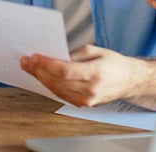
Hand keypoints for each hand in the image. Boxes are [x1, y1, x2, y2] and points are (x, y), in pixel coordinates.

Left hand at [20, 45, 138, 106]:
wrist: (129, 80)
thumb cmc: (113, 63)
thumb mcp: (94, 50)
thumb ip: (73, 55)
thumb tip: (52, 57)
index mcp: (96, 73)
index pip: (64, 71)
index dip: (46, 64)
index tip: (34, 57)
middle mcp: (91, 90)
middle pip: (57, 82)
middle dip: (39, 71)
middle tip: (26, 61)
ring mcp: (88, 100)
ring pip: (57, 90)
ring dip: (41, 78)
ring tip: (30, 68)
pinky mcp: (84, 105)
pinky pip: (62, 95)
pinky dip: (50, 86)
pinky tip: (42, 77)